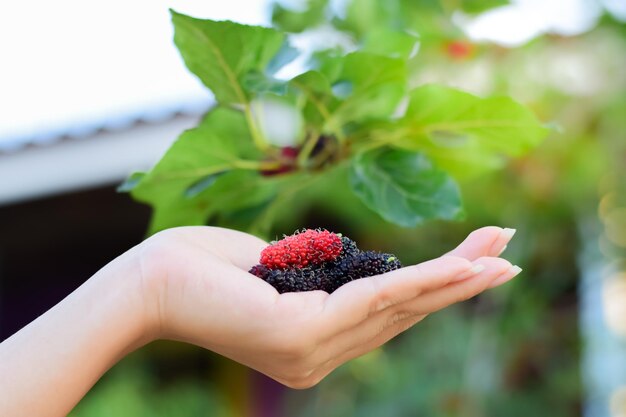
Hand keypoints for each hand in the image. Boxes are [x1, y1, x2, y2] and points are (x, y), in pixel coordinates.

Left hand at [138, 226, 519, 387]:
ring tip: (498, 257)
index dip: (433, 291)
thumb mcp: (279, 272)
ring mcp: (312, 352)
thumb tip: (354, 269)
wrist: (150, 281)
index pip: (386, 316)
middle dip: (459, 284)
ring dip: (452, 279)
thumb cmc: (207, 270)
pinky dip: (418, 280)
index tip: (471, 266)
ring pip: (396, 307)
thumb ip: (321, 280)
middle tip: (507, 258)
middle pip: (403, 315)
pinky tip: (457, 268)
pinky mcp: (299, 335)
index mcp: (317, 343)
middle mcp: (321, 358)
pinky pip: (370, 300)